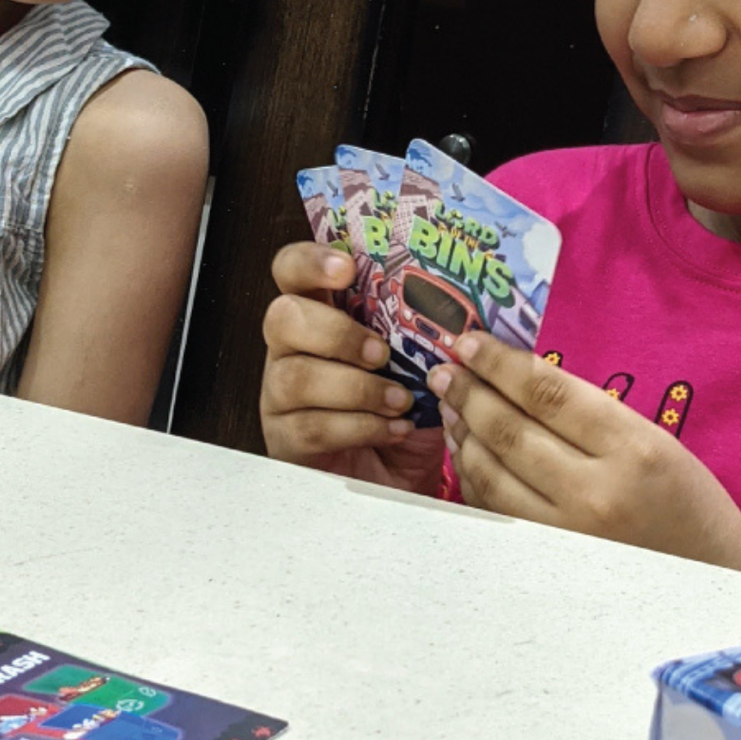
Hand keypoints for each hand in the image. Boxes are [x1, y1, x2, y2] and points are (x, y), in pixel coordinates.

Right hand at [259, 241, 445, 493]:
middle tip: (382, 353)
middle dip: (337, 333)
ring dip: (357, 387)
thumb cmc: (409, 410)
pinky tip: (392, 428)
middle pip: (283, 317)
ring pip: (296, 376)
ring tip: (400, 401)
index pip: (292, 270)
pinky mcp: (286, 439)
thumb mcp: (422, 363)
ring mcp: (281, 395)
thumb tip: (459, 308)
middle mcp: (292, 349)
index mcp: (321, 313)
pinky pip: (311, 426)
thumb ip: (422, 330)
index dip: (310, 261)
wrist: (405, 478)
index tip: (345, 267)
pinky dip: (360, 426)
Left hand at [429, 331, 740, 578]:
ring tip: (450, 405)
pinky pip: (494, 511)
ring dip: (462, 433)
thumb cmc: (691, 507)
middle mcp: (596, 492)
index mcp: (634, 449)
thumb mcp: (657, 444)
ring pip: (491, 472)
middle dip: (468, 392)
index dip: (498, 362)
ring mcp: (567, 534)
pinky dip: (472, 476)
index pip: (547, 392)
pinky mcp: (548, 562)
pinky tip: (466, 452)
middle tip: (444, 370)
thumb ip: (593, 415)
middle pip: (510, 429)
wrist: (713, 588)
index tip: (468, 342)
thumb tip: (519, 380)